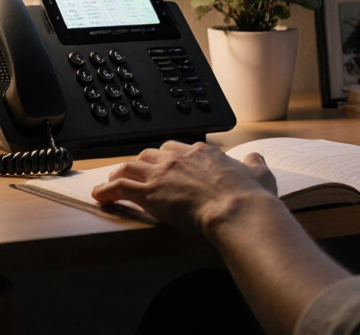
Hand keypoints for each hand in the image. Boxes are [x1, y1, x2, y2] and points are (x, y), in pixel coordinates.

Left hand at [91, 141, 278, 237]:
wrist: (237, 210)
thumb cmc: (249, 197)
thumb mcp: (259, 174)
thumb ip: (254, 164)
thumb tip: (255, 158)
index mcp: (204, 153)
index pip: (180, 149)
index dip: (171, 158)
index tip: (168, 165)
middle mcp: (180, 157)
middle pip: (152, 154)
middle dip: (143, 162)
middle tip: (137, 172)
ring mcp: (162, 173)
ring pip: (131, 166)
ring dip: (120, 172)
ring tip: (112, 180)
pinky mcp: (150, 193)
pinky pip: (120, 187)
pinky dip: (107, 190)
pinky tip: (100, 196)